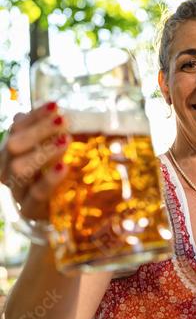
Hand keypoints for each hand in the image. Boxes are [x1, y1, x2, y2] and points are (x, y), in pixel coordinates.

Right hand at [0, 102, 69, 220]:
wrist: (66, 213)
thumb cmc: (62, 176)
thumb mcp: (58, 152)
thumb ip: (49, 134)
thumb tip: (38, 111)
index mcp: (10, 153)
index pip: (16, 129)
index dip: (34, 116)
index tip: (55, 104)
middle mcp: (7, 171)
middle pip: (13, 146)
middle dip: (37, 130)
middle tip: (63, 120)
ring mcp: (17, 191)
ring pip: (18, 169)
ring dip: (42, 151)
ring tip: (66, 140)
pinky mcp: (31, 210)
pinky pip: (35, 195)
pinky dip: (48, 179)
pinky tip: (63, 166)